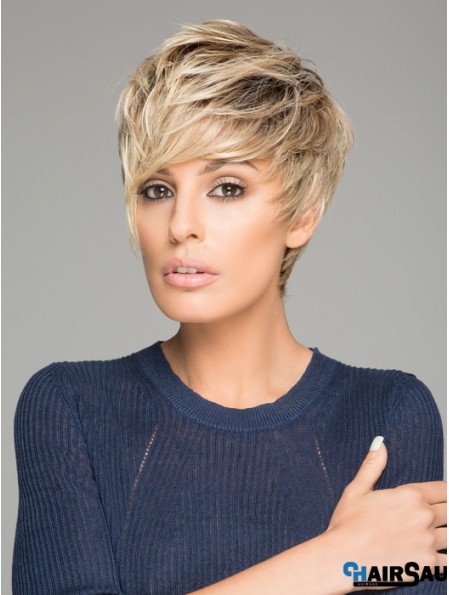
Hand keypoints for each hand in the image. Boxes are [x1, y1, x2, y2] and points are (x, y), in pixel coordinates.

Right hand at [326, 437, 445, 584]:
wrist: (344, 559)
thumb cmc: (348, 524)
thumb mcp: (357, 489)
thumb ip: (373, 466)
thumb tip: (380, 444)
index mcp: (410, 496)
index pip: (443, 489)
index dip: (443, 493)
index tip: (440, 498)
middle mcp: (424, 517)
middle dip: (444, 512)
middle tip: (436, 516)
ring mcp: (428, 542)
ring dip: (444, 534)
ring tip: (432, 535)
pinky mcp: (428, 565)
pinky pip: (448, 561)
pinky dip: (443, 558)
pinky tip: (434, 555)